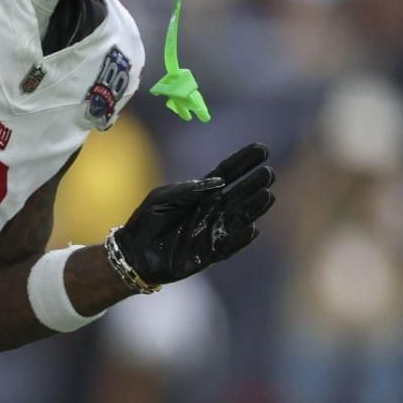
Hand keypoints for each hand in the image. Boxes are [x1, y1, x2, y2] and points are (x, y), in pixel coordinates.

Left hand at [111, 142, 274, 286]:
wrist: (133, 252)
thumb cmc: (147, 220)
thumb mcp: (163, 198)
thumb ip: (187, 190)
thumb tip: (218, 181)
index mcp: (201, 194)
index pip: (227, 174)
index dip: (244, 162)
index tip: (262, 149)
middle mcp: (212, 210)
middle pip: (238, 195)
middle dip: (254, 184)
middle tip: (269, 172)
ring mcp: (212, 231)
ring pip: (239, 218)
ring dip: (254, 208)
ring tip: (268, 195)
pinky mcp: (208, 253)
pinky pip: (228, 245)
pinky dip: (241, 238)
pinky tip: (253, 228)